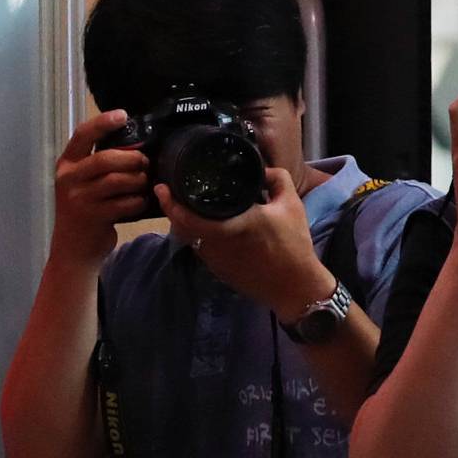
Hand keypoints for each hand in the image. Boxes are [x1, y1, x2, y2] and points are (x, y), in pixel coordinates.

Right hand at [52, 108, 151, 266]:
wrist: (72, 250)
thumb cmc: (82, 211)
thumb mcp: (80, 184)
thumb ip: (96, 165)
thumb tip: (132, 146)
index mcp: (66, 165)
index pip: (82, 135)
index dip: (103, 122)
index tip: (123, 115)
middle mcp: (69, 179)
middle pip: (105, 158)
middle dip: (131, 158)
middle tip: (145, 162)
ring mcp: (80, 199)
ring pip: (116, 181)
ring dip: (137, 180)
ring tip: (144, 182)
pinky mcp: (93, 217)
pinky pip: (123, 204)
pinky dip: (137, 201)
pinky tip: (141, 202)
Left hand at [157, 166, 336, 320]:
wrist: (295, 287)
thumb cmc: (293, 245)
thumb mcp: (290, 204)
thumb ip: (277, 179)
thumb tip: (264, 170)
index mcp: (228, 226)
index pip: (186, 217)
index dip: (170, 203)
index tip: (162, 188)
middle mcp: (215, 246)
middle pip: (182, 228)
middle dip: (175, 210)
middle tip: (174, 193)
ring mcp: (216, 262)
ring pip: (191, 240)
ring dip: (186, 224)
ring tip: (188, 207)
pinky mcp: (221, 273)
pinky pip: (202, 251)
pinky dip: (199, 237)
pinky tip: (208, 228)